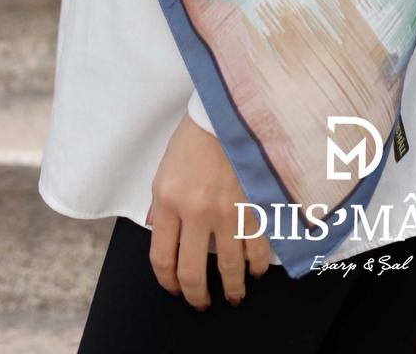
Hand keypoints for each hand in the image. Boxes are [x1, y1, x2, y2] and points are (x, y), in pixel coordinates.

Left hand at [144, 112, 272, 309]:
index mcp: (169, 201)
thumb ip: (159, 207)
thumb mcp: (164, 171)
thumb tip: (156, 234)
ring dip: (232, 288)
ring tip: (233, 294)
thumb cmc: (193, 140)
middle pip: (193, 272)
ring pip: (230, 268)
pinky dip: (258, 266)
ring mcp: (228, 209)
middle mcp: (196, 211)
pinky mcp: (254, 204)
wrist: (227, 113)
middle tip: (201, 301)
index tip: (175, 288)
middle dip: (197, 295)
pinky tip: (256, 271)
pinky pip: (258, 247)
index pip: (162, 258)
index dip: (168, 282)